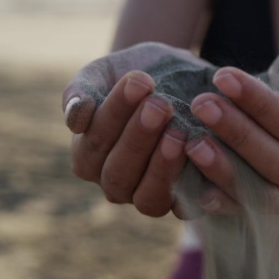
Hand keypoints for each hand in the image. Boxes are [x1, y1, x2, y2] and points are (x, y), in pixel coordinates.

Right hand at [62, 42, 211, 217]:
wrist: (185, 79)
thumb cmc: (139, 77)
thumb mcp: (107, 72)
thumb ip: (82, 90)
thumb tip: (76, 118)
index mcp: (90, 157)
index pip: (94, 144)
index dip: (115, 114)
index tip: (140, 81)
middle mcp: (116, 184)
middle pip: (118, 175)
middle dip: (139, 138)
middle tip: (160, 105)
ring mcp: (151, 196)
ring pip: (148, 199)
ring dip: (162, 166)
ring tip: (178, 132)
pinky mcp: (186, 200)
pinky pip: (186, 205)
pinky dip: (193, 184)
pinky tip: (202, 152)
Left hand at [186, 42, 278, 213]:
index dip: (260, 104)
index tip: (222, 76)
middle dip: (237, 133)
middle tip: (201, 104)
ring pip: (264, 193)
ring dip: (225, 170)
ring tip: (192, 143)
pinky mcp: (276, 207)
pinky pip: (249, 211)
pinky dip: (223, 202)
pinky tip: (196, 188)